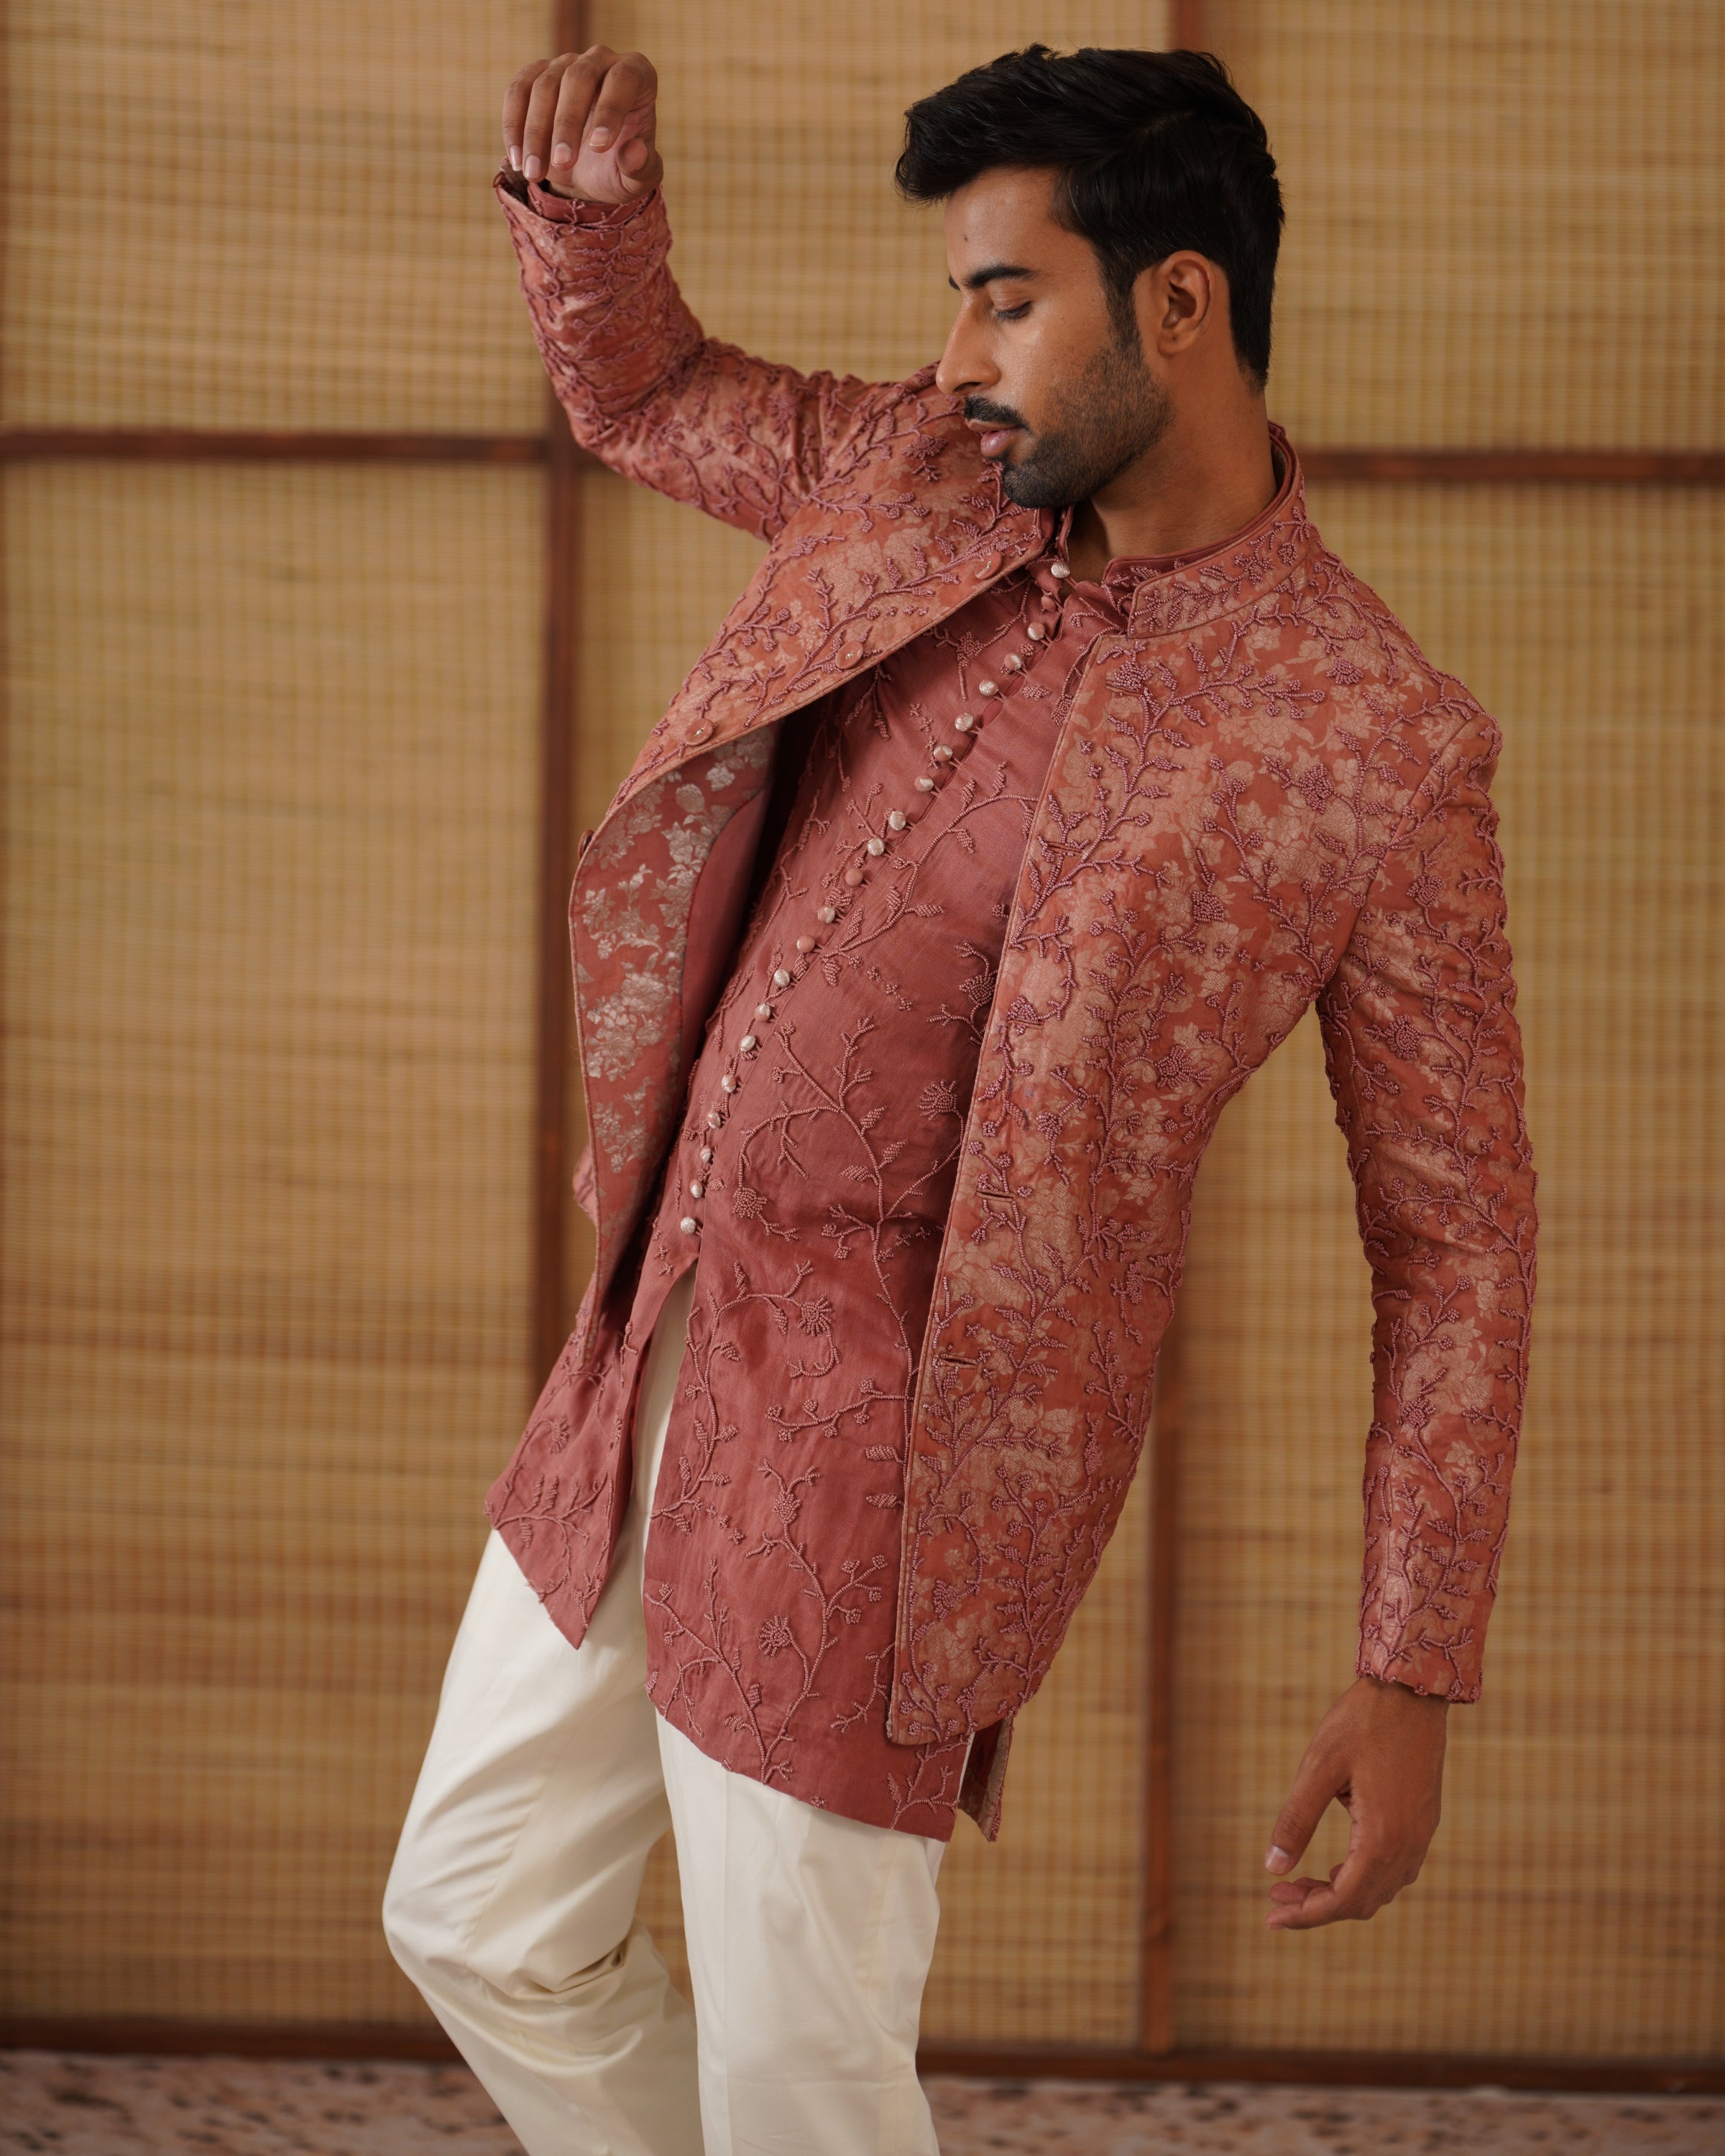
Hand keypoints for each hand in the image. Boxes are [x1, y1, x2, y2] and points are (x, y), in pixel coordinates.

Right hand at [502, 46, 661, 205]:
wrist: (592, 168)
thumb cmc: (621, 167)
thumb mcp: (638, 178)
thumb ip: (641, 168)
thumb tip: (634, 152)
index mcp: (636, 75)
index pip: (623, 79)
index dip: (610, 110)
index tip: (598, 147)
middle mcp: (600, 60)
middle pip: (578, 77)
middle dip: (567, 123)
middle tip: (562, 163)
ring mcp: (566, 63)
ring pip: (544, 85)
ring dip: (536, 132)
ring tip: (534, 173)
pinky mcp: (536, 75)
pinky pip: (518, 91)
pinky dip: (514, 125)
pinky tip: (517, 159)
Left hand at [1263, 1675, 1447, 1930]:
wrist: (1411, 1690)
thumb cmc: (1361, 1723)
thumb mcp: (1318, 1768)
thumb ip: (1296, 1820)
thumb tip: (1272, 1869)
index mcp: (1383, 1837)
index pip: (1343, 1899)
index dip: (1306, 1915)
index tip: (1271, 1918)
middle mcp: (1409, 1845)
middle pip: (1361, 1902)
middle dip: (1316, 1907)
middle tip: (1276, 1899)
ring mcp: (1421, 1835)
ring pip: (1379, 1890)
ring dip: (1339, 1894)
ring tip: (1297, 1884)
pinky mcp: (1423, 1821)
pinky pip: (1393, 1870)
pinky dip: (1361, 1878)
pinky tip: (1335, 1866)